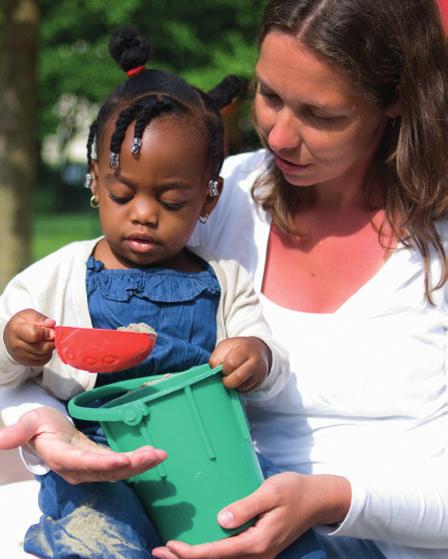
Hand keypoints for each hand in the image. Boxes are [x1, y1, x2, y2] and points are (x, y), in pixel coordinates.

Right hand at [0, 406, 166, 483]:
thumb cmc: (40, 424)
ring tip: (160, 454)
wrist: (45, 433)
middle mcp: (78, 468)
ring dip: (140, 464)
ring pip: (117, 471)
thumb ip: (19, 431)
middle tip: (153, 455)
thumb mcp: (29, 422)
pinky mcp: (100, 464)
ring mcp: (91, 469)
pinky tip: (154, 454)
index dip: (104, 463)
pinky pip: (120, 466)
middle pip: (107, 470)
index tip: (123, 460)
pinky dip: (138, 461)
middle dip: (132, 464)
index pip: (84, 463)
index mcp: (62, 457)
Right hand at [4, 308, 55, 366]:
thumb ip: (41, 319)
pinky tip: (43, 347)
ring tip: (46, 340)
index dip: (47, 333)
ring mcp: (20, 356)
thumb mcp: (29, 315)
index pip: (35, 334)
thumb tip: (51, 324)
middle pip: (42, 347)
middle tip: (52, 335)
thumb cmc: (21, 324)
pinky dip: (47, 354)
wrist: (12, 336)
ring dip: (50, 347)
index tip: (52, 331)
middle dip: (51, 341)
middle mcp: (16, 345)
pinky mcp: (26, 363)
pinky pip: (44, 361)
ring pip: (44, 355)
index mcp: (16, 329)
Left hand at [152, 472, 350, 558]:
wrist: (317, 499)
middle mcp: (257, 554)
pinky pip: (230, 555)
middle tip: (158, 550)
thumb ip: (246, 506)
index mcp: (257, 542)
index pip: (217, 553)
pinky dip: (210, 554)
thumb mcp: (270, 492)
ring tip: (170, 551)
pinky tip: (197, 547)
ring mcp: (259, 553)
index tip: (170, 545)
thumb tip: (220, 520)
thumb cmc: (293, 490)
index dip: (191, 553)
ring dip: (196, 557)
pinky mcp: (259, 547)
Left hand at [209, 336, 271, 391]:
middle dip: (227, 380)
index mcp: (245, 349)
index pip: (231, 364)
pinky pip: (244, 391)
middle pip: (238, 378)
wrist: (257, 349)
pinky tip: (239, 379)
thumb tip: (214, 372)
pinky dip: (238, 388)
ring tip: (232, 375)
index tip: (221, 367)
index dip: (222, 369)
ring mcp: (259, 373)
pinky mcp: (259, 383)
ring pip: (241, 388)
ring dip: (232, 385)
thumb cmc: (237, 348)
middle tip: (225, 376)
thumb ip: (217, 357)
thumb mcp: (225, 346)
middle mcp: (255, 361)